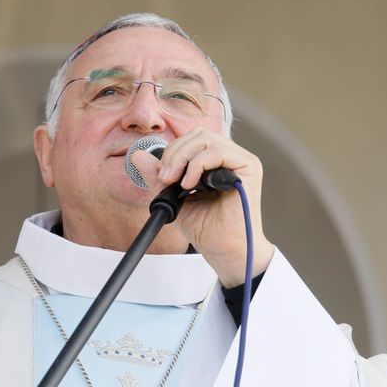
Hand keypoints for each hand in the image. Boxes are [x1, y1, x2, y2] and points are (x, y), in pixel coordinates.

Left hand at [132, 130, 275, 285]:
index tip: (161, 176)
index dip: (173, 151)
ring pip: (206, 139)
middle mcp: (231, 157)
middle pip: (199, 134)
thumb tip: (137, 155)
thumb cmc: (206, 228)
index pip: (193, 139)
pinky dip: (197, 165)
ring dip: (183, 158)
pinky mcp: (249, 168)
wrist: (224, 251)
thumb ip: (158, 177)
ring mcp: (241, 161)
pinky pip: (217, 152)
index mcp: (218, 161)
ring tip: (176, 182)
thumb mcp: (174, 198)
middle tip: (165, 177)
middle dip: (175, 152)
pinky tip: (189, 185)